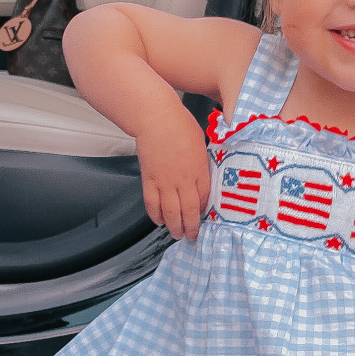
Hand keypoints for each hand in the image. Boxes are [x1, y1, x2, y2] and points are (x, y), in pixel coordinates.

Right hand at [135, 103, 209, 241]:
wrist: (156, 118)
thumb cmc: (180, 124)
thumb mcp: (202, 143)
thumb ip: (203, 162)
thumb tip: (203, 171)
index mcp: (199, 170)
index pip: (204, 198)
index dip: (204, 211)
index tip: (205, 218)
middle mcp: (183, 180)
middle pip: (189, 211)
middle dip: (191, 227)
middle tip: (191, 237)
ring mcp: (165, 181)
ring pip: (170, 212)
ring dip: (174, 226)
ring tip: (176, 234)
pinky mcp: (149, 179)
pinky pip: (152, 203)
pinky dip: (155, 214)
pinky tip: (158, 220)